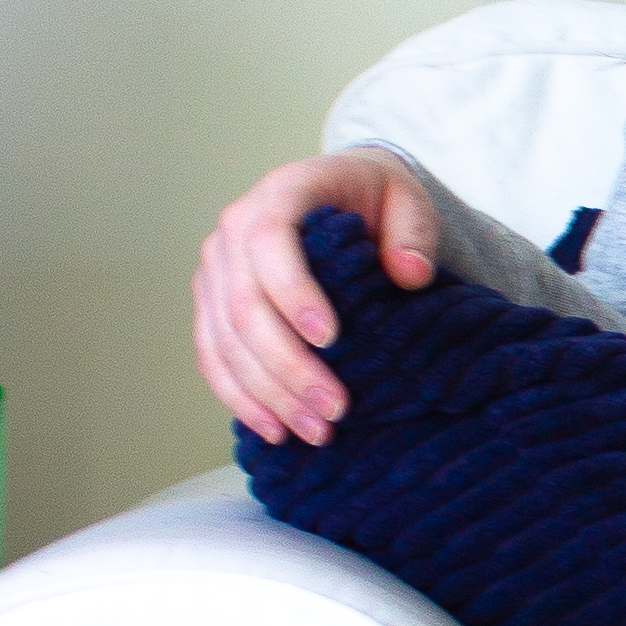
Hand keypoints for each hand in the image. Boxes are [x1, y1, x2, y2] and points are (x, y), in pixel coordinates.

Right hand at [192, 150, 438, 443]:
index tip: (330, 339)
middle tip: (335, 410)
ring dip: (267, 393)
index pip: (269, 241)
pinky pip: (212, 356)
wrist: (343, 196)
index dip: (293, 292)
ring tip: (315, 431)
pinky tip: (274, 429)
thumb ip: (414, 232)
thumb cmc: (376, 198)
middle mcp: (233, 230)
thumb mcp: (408, 200)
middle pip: (243, 304)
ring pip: (225, 340)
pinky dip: (239, 397)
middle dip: (287, 365)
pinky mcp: (211, 304)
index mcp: (280, 193)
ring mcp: (215, 270)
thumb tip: (409, 274)